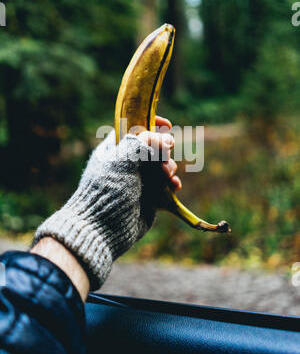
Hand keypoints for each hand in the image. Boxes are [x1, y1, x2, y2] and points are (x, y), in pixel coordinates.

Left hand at [33, 116, 180, 290]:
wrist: (103, 230)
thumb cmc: (107, 192)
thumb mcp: (121, 162)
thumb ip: (142, 144)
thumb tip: (166, 138)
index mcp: (115, 150)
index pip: (134, 127)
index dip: (151, 123)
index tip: (167, 125)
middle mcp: (128, 163)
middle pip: (154, 146)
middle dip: (163, 150)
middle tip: (162, 160)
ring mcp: (140, 180)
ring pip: (163, 165)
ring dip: (169, 168)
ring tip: (166, 176)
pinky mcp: (151, 197)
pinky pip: (167, 185)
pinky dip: (173, 184)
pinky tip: (174, 187)